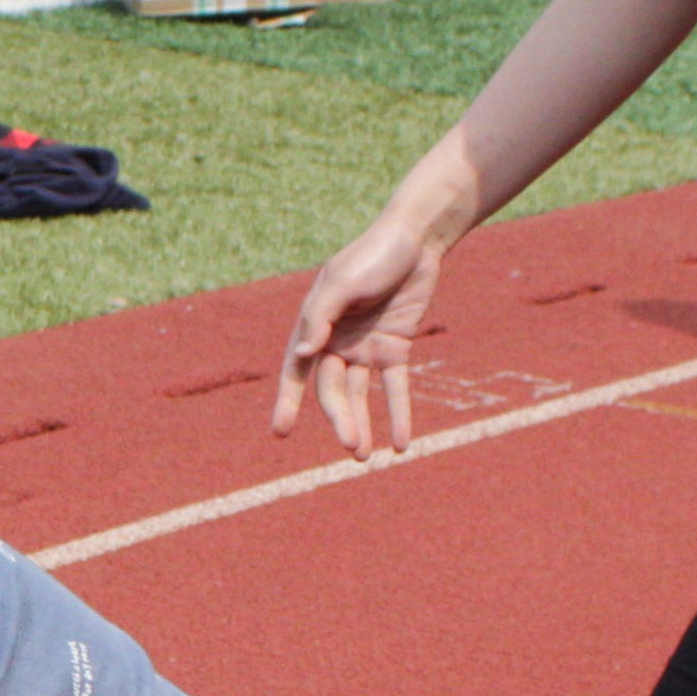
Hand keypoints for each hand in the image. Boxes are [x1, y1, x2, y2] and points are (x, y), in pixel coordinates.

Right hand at [276, 200, 454, 455]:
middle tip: (352, 446)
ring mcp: (365, 347)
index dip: (287, 401)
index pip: (297, 370)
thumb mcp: (343, 281)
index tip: (280, 432)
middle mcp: (336, 342)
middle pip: (333, 389)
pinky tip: (401, 444)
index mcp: (315, 325)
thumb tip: (304, 353)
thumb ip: (321, 316)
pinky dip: (398, 414)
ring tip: (365, 456)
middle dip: (340, 418)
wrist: (416, 239)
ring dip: (364, 424)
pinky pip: (394, 388)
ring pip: (360, 395)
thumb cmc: (372, 254)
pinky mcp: (395, 348)